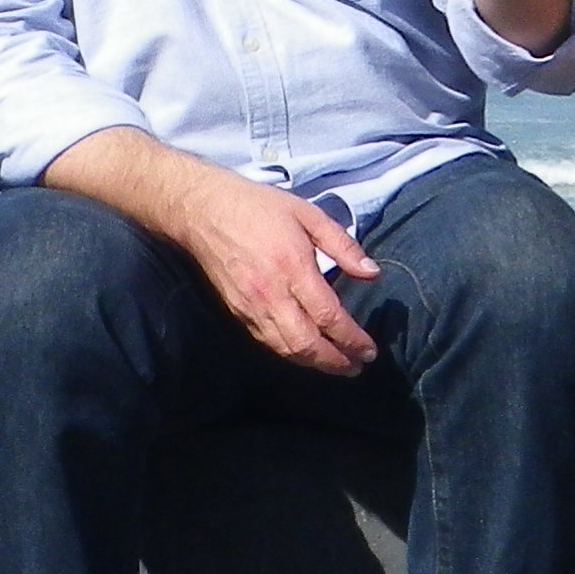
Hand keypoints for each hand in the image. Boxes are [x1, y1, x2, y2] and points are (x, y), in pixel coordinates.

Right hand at [163, 170, 381, 375]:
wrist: (202, 210)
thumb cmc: (258, 207)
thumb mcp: (308, 214)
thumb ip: (342, 245)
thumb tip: (372, 273)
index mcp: (292, 267)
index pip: (328, 316)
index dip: (351, 338)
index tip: (369, 350)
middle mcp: (271, 294)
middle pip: (306, 343)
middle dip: (335, 361)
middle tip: (357, 366)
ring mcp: (250, 307)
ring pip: (285, 348)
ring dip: (314, 363)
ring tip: (337, 366)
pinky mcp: (236, 312)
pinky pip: (266, 341)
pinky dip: (289, 353)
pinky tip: (305, 353)